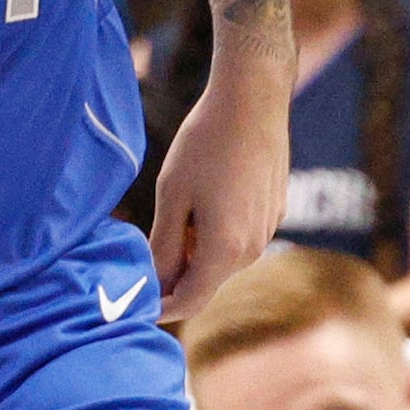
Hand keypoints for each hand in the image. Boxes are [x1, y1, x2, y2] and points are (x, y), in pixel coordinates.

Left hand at [150, 60, 288, 319]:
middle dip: (175, 276)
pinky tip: (202, 199)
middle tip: (142, 255)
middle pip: (206, 281)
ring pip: (222, 260)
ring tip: (175, 214)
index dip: (161, 307)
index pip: (190, 300)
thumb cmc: (205, 144)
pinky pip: (238, 238)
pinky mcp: (274, 213)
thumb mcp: (172, 194)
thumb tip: (155, 282)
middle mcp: (253, 249)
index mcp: (225, 249)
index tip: (135, 305)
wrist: (252, 102)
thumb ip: (165, 245)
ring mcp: (268, 231)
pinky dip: (215, 234)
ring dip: (195, 252)